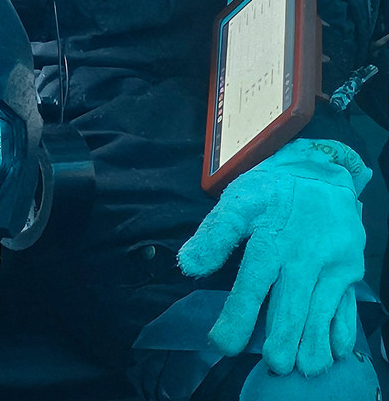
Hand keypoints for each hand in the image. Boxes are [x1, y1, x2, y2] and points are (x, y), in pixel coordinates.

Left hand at [177, 139, 369, 376]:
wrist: (321, 171)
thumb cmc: (273, 191)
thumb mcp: (239, 201)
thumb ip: (215, 234)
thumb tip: (187, 265)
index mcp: (271, 237)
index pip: (252, 283)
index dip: (237, 315)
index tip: (222, 342)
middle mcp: (304, 253)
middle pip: (291, 303)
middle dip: (282, 337)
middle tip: (275, 364)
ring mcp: (332, 263)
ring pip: (321, 309)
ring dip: (312, 341)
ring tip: (303, 366)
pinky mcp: (351, 268)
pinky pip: (347, 304)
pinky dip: (341, 329)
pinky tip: (334, 349)